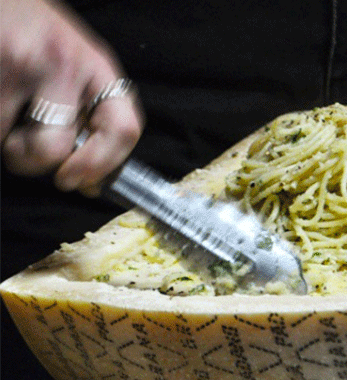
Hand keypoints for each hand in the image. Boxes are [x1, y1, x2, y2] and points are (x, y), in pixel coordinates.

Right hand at [1, 0, 142, 195]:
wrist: (2, 0)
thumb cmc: (36, 36)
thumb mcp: (77, 66)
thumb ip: (90, 115)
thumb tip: (88, 182)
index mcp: (99, 68)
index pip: (123, 129)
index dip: (104, 165)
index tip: (81, 182)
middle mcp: (67, 65)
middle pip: (56, 151)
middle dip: (36, 160)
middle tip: (26, 140)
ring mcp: (24, 65)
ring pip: (15, 148)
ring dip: (7, 144)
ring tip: (8, 111)